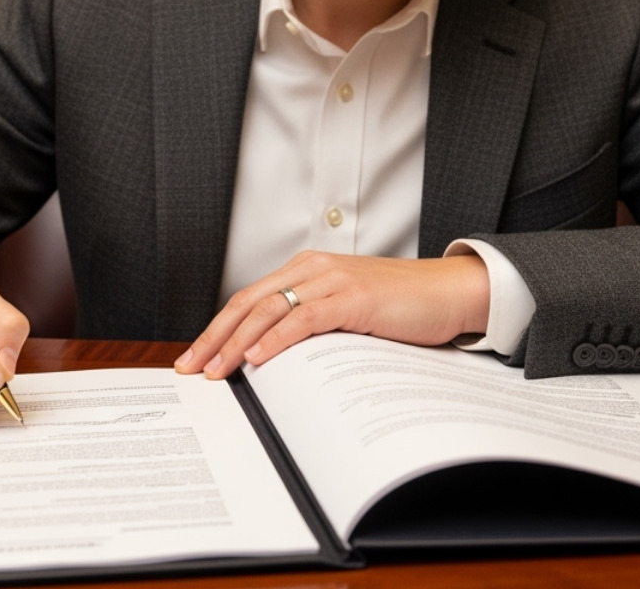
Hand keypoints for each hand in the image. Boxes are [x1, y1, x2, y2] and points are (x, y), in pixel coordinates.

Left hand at [174, 251, 488, 378]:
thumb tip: (274, 360)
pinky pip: (304, 317)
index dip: (218, 328)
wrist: (449, 291)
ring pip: (268, 309)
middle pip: (247, 303)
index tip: (196, 357)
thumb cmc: (403, 306)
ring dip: (236, 342)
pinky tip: (259, 356)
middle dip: (214, 337)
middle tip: (191, 368)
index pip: (249, 300)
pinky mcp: (353, 298)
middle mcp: (313, 269)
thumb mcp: (347, 314)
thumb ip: (313, 325)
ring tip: (217, 369)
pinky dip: (277, 338)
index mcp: (307, 271)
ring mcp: (332, 281)